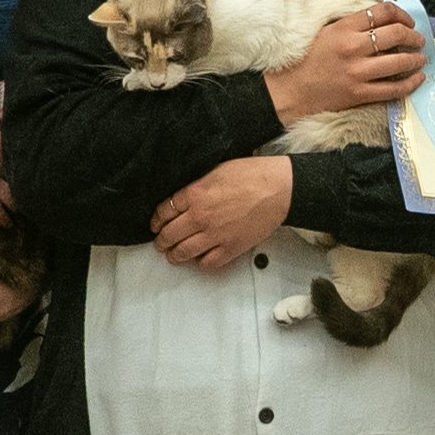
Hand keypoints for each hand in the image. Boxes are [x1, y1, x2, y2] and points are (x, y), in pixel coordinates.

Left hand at [151, 157, 293, 269]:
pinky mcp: (230, 248)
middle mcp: (199, 216)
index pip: (164, 211)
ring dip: (174, 256)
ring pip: (183, 252)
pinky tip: (199, 260)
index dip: (156, 221)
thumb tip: (184, 198)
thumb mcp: (215, 171)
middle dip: (161, 241)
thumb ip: (196, 186)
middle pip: (169, 235)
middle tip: (160, 243)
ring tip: (173, 256)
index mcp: (194, 194)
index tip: (156, 225)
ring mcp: (214, 235)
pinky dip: (200, 264)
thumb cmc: (251, 175)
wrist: (278, 189)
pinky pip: (208, 263)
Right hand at [265, 3, 423, 123]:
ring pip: (399, 61)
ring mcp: (357, 72)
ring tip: (420, 58)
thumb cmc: (307, 60)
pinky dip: (410, 83)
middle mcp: (352, 48)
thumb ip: (352, 25)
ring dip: (416, 59)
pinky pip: (393, 89)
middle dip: (414, 36)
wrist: (289, 91)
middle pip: (395, 34)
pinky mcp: (359, 94)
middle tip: (419, 40)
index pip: (381, 12)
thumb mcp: (326, 32)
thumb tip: (384, 21)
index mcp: (343, 28)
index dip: (401, 14)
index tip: (407, 21)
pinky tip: (417, 78)